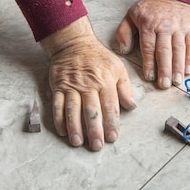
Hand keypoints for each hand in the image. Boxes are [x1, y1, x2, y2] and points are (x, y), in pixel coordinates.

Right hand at [41, 16, 135, 150]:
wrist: (73, 43)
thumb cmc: (98, 58)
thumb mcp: (117, 67)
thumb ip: (125, 87)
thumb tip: (132, 105)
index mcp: (105, 80)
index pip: (110, 105)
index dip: (111, 122)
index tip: (113, 137)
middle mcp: (88, 84)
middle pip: (91, 110)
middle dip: (94, 129)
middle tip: (97, 145)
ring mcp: (72, 85)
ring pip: (73, 109)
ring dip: (75, 127)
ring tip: (77, 142)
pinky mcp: (58, 86)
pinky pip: (57, 104)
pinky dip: (59, 119)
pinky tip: (62, 131)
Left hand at [116, 0, 189, 88]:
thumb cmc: (151, 7)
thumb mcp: (132, 14)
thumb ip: (124, 32)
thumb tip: (124, 50)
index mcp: (148, 24)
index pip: (148, 47)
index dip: (149, 63)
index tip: (149, 77)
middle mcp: (165, 26)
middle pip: (164, 51)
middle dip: (164, 70)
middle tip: (164, 85)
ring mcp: (179, 27)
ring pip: (178, 50)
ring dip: (178, 67)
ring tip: (177, 82)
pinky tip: (188, 71)